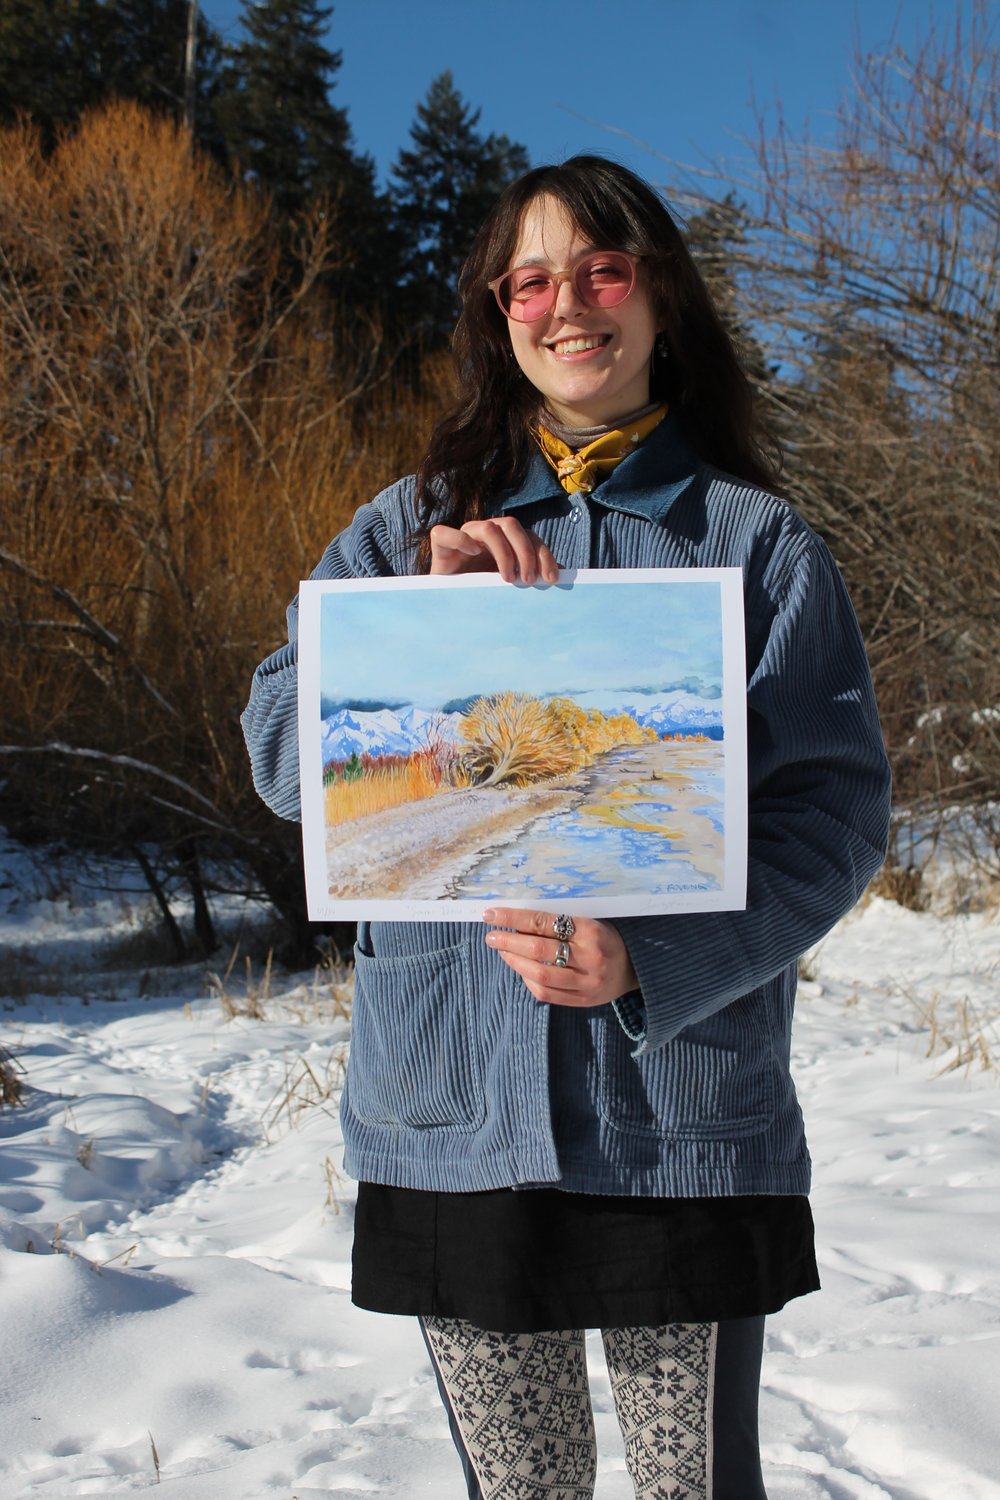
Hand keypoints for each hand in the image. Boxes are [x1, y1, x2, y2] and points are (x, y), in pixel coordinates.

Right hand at [428, 517, 559, 584]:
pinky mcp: (441, 546)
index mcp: (506, 540)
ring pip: (487, 528)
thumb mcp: (512, 586)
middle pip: (511, 525)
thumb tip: (565, 574)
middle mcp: (486, 534)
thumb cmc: (483, 594)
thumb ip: (532, 576)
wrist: (449, 606)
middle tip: (529, 581)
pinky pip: (445, 532)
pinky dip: (460, 540)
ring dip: (503, 552)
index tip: (550, 579)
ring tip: (508, 578)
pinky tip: (472, 554)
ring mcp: (464, 536)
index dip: (543, 554)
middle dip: (526, 552)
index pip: (530, 537)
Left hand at [483, 907, 638, 1008]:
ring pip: (539, 974)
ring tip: (502, 952)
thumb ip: (558, 922)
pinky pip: (546, 993)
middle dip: (508, 942)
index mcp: (591, 930)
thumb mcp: (589, 921)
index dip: (514, 918)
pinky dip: (527, 980)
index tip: (491, 914)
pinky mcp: (583, 1000)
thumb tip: (516, 921)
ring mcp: (586, 983)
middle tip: (491, 936)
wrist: (635, 968)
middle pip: (539, 950)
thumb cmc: (605, 938)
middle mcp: (590, 957)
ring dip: (514, 962)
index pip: (544, 922)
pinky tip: (520, 969)